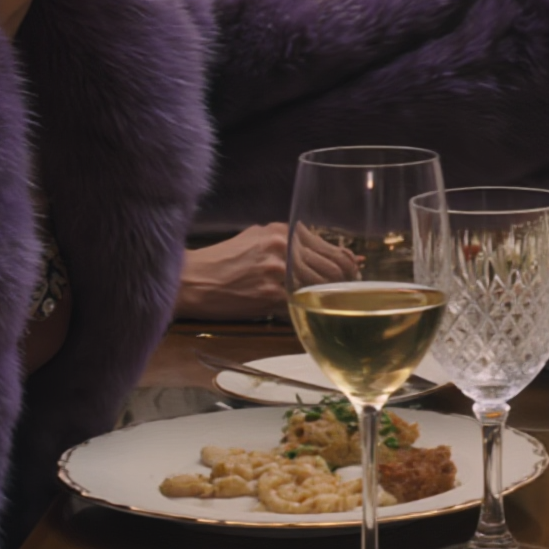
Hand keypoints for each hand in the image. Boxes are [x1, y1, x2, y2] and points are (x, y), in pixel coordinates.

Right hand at [174, 223, 356, 319]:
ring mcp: (278, 271)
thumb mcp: (256, 238)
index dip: (347, 262)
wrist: (194, 280)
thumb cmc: (224, 260)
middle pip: (332, 266)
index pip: (329, 246)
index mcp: (281, 231)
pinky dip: (311, 312)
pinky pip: (301, 304)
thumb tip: (329, 250)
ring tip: (339, 305)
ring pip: (322, 286)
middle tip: (353, 292)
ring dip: (335, 298)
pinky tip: (317, 317)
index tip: (354, 270)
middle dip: (348, 282)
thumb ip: (288, 241)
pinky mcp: (270, 295)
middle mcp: (283, 247)